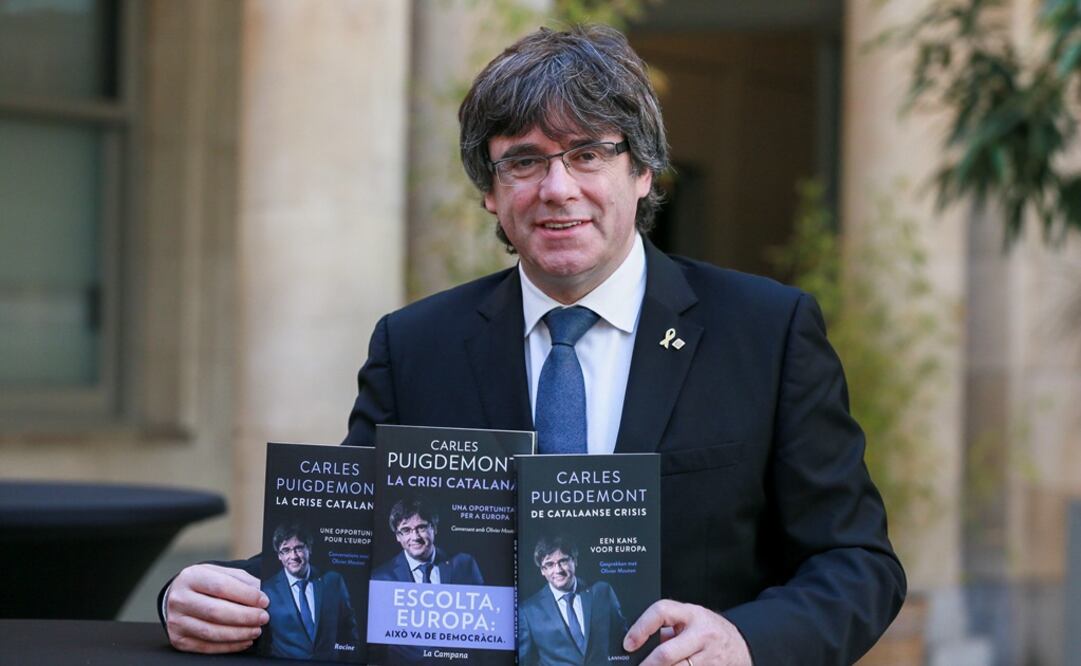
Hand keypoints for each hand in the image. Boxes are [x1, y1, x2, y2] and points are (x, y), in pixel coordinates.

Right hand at [165, 563, 269, 653]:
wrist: (178, 598)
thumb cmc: (204, 585)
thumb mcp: (221, 574)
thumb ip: (241, 581)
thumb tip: (262, 593)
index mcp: (192, 577)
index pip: (221, 586)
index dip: (246, 595)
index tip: (264, 601)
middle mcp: (180, 599)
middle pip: (216, 611)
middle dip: (245, 616)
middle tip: (263, 618)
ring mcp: (177, 621)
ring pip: (211, 632)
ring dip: (239, 633)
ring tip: (256, 630)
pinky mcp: (178, 640)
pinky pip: (207, 647)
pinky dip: (229, 646)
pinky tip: (244, 641)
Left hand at [624, 599, 751, 665]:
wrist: (741, 646)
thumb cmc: (710, 630)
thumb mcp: (691, 619)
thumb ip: (669, 627)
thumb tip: (641, 643)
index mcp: (692, 614)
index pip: (661, 612)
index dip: (641, 627)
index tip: (628, 643)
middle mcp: (702, 635)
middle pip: (667, 654)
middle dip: (648, 665)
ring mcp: (710, 657)